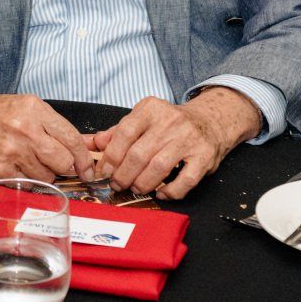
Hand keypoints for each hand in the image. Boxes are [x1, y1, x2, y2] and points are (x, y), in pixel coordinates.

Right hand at [0, 87, 90, 182]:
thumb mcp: (28, 107)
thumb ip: (55, 126)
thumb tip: (87, 147)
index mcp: (34, 110)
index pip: (72, 139)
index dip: (84, 158)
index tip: (87, 168)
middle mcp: (23, 130)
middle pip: (63, 162)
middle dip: (66, 167)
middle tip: (58, 165)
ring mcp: (10, 152)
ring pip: (47, 177)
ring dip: (44, 174)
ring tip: (29, 161)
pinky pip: (27, 185)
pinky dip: (26, 180)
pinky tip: (17, 167)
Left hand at [87, 88, 262, 199]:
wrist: (210, 120)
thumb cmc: (170, 123)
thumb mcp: (143, 118)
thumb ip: (116, 132)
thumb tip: (90, 144)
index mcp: (151, 109)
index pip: (124, 133)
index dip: (110, 156)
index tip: (104, 171)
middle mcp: (170, 121)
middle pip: (139, 154)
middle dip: (123, 175)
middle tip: (117, 184)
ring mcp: (189, 139)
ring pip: (158, 168)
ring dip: (142, 184)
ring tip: (136, 188)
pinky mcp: (204, 156)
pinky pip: (185, 180)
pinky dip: (170, 191)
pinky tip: (162, 192)